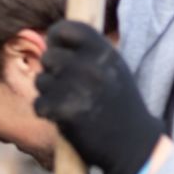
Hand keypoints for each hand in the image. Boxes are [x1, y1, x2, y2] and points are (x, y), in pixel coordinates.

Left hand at [34, 19, 165, 173]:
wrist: (133, 144)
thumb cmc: (120, 106)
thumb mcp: (113, 68)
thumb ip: (88, 52)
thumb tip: (51, 40)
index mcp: (104, 51)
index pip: (65, 29)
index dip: (55, 39)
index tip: (57, 49)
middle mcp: (91, 66)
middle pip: (48, 57)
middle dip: (51, 72)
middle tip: (65, 86)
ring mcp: (78, 88)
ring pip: (41, 82)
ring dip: (48, 93)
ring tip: (68, 103)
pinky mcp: (67, 112)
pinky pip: (39, 104)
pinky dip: (46, 113)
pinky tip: (62, 117)